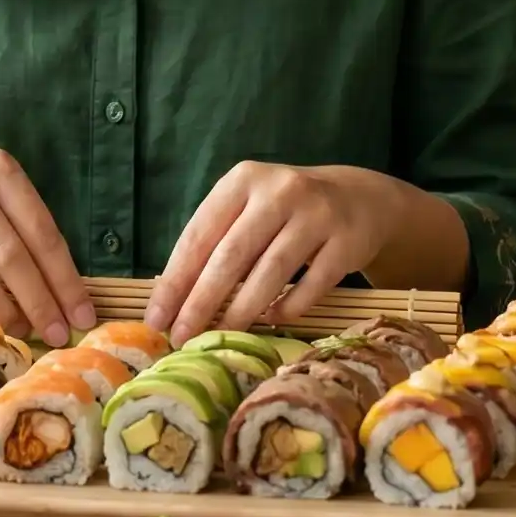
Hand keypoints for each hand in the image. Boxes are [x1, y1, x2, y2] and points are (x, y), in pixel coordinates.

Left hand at [147, 163, 395, 346]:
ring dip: (241, 311)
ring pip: (270, 272)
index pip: (200, 233)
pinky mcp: (346, 243)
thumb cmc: (285, 210)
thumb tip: (173, 298)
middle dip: (201, 301)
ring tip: (221, 336)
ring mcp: (316, 216)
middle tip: (181, 335)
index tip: (156, 317)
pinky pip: (310, 286)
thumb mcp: (248, 207)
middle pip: (231, 255)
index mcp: (243, 180)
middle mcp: (279, 192)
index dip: (176, 279)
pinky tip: (271, 320)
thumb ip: (215, 240)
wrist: (358, 198)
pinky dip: (287, 308)